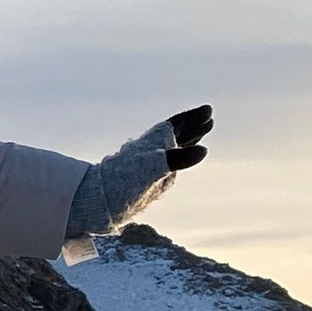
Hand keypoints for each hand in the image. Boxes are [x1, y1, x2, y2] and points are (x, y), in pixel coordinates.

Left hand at [67, 104, 214, 246]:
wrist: (102, 201)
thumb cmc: (125, 181)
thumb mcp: (153, 168)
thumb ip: (179, 158)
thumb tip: (203, 151)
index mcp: (154, 142)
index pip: (177, 125)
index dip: (193, 118)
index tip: (208, 109)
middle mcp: (153, 150)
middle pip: (177, 134)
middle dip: (193, 126)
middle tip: (209, 117)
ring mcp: (152, 164)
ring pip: (174, 147)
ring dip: (188, 139)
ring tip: (201, 132)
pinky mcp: (150, 178)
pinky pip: (170, 162)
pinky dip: (180, 157)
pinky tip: (181, 160)